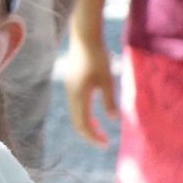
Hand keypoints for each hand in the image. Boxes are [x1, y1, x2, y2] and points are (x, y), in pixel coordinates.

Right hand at [61, 34, 116, 148]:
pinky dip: (84, 115)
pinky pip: (76, 106)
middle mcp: (71, 95)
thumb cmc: (97, 56)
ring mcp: (70, 89)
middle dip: (90, 134)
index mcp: (79, 96)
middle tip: (104, 142)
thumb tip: (112, 119)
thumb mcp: (107, 79)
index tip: (105, 144)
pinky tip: (94, 114)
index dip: (93, 137)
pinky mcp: (72, 84)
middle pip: (77, 122)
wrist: (84, 38)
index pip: (83, 124)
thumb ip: (109, 100)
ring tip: (101, 131)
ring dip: (87, 125)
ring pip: (76, 114)